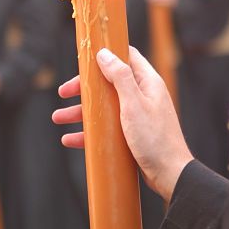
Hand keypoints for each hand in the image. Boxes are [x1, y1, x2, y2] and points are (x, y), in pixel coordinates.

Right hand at [53, 46, 192, 202]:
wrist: (171, 175)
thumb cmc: (155, 138)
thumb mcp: (134, 104)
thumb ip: (120, 77)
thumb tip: (104, 54)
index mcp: (147, 83)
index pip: (126, 57)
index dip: (105, 55)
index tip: (84, 60)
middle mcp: (142, 96)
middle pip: (108, 83)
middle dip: (84, 88)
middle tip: (63, 92)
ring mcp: (137, 115)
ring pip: (104, 107)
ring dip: (81, 111)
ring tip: (57, 118)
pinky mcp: (132, 134)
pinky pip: (106, 128)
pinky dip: (90, 131)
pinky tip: (71, 139)